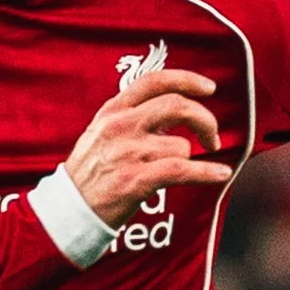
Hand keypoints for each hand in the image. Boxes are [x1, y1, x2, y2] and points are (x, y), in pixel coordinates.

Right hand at [63, 64, 233, 228]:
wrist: (69, 209)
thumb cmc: (90, 172)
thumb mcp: (101, 132)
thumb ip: (131, 115)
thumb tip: (174, 107)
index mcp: (113, 110)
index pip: (155, 81)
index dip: (187, 80)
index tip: (209, 88)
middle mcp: (121, 126)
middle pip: (177, 105)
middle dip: (204, 119)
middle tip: (212, 135)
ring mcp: (128, 153)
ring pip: (182, 146)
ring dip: (188, 159)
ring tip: (177, 170)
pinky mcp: (136, 180)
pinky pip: (183, 170)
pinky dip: (208, 172)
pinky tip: (221, 173)